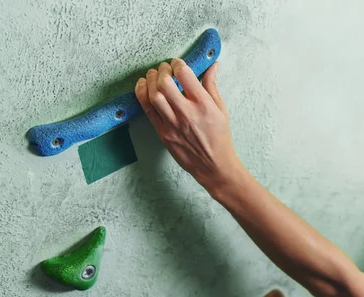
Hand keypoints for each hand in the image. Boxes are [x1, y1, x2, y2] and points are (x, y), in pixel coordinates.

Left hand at [134, 59, 241, 190]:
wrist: (213, 165)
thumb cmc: (219, 137)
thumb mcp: (221, 109)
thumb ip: (212, 86)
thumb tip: (212, 65)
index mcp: (204, 105)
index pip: (185, 75)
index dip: (178, 63)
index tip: (177, 63)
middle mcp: (187, 113)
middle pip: (165, 83)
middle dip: (162, 70)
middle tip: (164, 68)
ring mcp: (173, 124)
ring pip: (153, 95)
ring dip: (150, 80)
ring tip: (154, 75)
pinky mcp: (163, 133)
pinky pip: (147, 110)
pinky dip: (142, 94)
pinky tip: (143, 86)